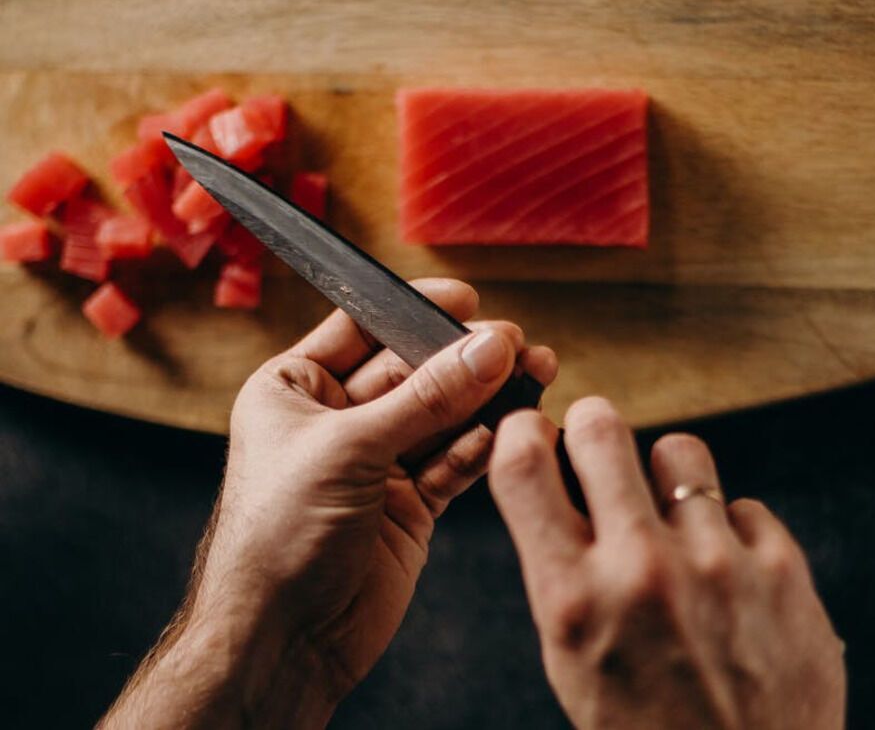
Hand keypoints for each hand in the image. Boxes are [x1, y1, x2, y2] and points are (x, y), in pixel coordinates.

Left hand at [104, 278, 556, 728]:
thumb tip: (489, 348)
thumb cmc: (277, 537)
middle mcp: (337, 420)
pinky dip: (483, 448)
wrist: (282, 637)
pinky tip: (507, 433)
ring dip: (487, 400)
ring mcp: (377, 463)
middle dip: (466, 359)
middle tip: (516, 346)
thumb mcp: (350, 449)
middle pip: (415, 370)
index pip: (362, 328)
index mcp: (295, 390)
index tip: (467, 302)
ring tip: (533, 377)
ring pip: (445, 415)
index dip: (414, 310)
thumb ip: (428, 397)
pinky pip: (456, 461)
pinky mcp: (410, 505)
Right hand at [490, 398, 844, 729]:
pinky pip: (745, 506)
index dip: (523, 434)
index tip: (532, 430)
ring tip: (673, 514)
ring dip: (670, 474)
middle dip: (594, 426)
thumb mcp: (577, 665)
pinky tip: (729, 576)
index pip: (523, 466)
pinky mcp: (782, 568)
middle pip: (602, 430)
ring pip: (681, 452)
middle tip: (598, 439)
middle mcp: (642, 570)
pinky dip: (732, 531)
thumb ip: (568, 578)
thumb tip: (561, 487)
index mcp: (572, 602)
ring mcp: (718, 563)